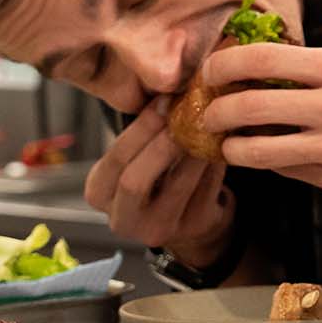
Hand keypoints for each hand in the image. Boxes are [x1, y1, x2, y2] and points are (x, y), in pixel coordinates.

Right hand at [83, 98, 233, 255]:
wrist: (187, 216)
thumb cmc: (156, 176)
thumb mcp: (136, 157)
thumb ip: (143, 133)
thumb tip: (169, 92)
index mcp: (99, 193)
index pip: (116, 159)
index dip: (141, 129)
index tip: (164, 101)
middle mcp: (123, 219)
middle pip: (136, 180)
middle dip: (162, 144)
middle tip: (185, 114)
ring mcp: (158, 230)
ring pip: (178, 185)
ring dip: (194, 149)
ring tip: (208, 122)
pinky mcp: (194, 228)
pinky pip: (206, 189)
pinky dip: (214, 162)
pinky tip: (222, 141)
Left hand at [198, 43, 321, 201]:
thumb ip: (317, 69)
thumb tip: (262, 67)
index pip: (261, 58)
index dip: (223, 63)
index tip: (210, 70)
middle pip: (247, 105)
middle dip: (216, 111)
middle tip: (207, 113)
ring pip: (256, 150)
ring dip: (231, 148)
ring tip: (227, 145)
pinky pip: (286, 171)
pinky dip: (269, 164)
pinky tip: (268, 158)